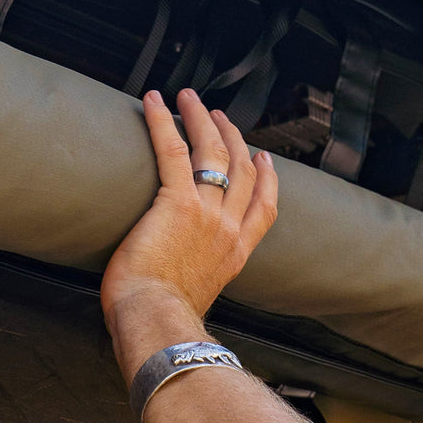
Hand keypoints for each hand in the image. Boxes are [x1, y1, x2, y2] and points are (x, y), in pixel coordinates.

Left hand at [100, 89, 277, 374]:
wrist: (157, 324)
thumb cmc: (162, 321)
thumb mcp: (197, 300)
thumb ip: (197, 282)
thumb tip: (177, 286)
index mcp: (235, 254)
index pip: (263, 208)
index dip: (266, 177)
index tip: (263, 158)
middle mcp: (227, 229)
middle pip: (241, 170)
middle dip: (231, 137)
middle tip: (219, 117)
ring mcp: (206, 213)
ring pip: (212, 153)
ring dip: (201, 120)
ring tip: (190, 99)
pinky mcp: (176, 202)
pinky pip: (173, 151)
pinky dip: (163, 122)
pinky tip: (155, 101)